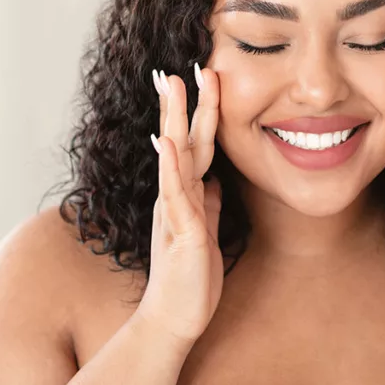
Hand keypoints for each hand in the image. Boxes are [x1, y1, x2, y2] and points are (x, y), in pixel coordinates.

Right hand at [137, 63, 223, 347]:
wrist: (175, 319)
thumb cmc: (191, 278)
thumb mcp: (206, 231)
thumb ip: (208, 203)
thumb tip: (215, 179)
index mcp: (186, 195)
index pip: (192, 144)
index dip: (197, 112)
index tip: (198, 77)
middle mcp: (176, 197)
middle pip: (181, 140)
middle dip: (182, 102)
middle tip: (178, 65)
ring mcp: (176, 212)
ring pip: (175, 157)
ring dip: (174, 120)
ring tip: (172, 85)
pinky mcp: (181, 232)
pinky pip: (175, 194)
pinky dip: (171, 166)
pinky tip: (168, 142)